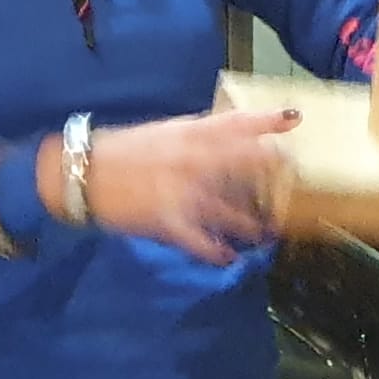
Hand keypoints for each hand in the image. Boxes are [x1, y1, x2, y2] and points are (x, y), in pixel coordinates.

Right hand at [40, 108, 301, 265]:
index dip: (268, 120)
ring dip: (252, 225)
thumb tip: (231, 138)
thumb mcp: (166, 132)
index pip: (238, 122)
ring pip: (232, 212)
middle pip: (248, 167)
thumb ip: (200, 136)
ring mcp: (185, 193)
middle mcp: (196, 161)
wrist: (83, 174)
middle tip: (291, 190)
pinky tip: (229, 258)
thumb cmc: (126, 150)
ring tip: (266, 233)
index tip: (295, 119)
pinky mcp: (170, 222)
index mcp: (193, 134)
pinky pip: (203, 243)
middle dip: (274, 180)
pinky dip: (219, 253)